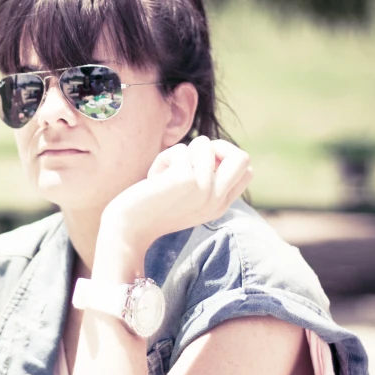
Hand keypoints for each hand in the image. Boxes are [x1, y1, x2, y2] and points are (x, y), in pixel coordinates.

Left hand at [97, 136, 252, 264]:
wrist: (128, 230)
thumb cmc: (152, 209)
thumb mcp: (186, 198)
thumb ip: (203, 179)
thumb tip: (208, 145)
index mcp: (219, 205)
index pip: (246, 171)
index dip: (225, 158)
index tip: (200, 165)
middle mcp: (216, 199)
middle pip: (242, 157)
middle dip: (216, 146)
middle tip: (191, 158)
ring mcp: (204, 190)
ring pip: (205, 145)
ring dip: (180, 152)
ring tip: (164, 172)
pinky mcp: (186, 180)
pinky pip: (180, 150)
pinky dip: (163, 158)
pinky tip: (153, 178)